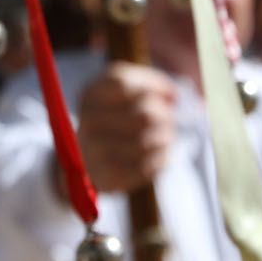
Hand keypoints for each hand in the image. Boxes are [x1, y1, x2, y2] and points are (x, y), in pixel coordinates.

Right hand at [75, 62, 176, 194]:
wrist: (90, 157)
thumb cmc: (116, 115)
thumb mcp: (126, 89)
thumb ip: (150, 84)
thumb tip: (173, 96)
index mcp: (91, 95)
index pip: (125, 86)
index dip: (153, 89)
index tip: (165, 97)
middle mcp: (88, 122)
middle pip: (144, 115)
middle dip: (165, 116)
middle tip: (168, 120)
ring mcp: (95, 151)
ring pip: (148, 142)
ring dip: (166, 138)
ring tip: (165, 137)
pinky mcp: (108, 176)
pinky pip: (148, 166)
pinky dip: (161, 158)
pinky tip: (159, 154)